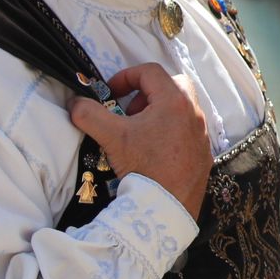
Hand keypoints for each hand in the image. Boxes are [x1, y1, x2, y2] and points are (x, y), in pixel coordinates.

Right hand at [69, 64, 210, 218]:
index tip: (110, 93)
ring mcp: (202, 134)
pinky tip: (154, 152)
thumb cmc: (143, 167)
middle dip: (146, 93)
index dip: (125, 76)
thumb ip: (88, 114)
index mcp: (174, 101)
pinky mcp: (204, 153)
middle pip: (171, 85)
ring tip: (139, 133)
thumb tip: (75, 103)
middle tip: (128, 112)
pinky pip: (188, 131)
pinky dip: (170, 131)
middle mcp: (194, 113)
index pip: (150, 71)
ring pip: (181, 108)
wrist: (167, 207)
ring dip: (158, 112)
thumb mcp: (112, 137)